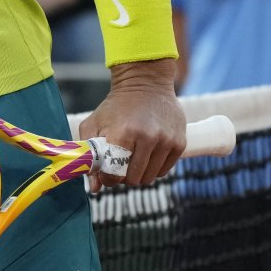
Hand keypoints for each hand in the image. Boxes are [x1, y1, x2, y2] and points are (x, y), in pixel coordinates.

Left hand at [78, 59, 185, 190]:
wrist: (145, 83)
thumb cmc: (116, 106)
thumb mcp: (94, 123)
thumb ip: (90, 154)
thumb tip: (95, 188)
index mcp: (123, 132)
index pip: (115, 173)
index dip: (108, 177)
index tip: (106, 172)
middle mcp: (148, 138)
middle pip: (134, 179)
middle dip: (124, 176)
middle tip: (119, 164)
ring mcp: (166, 141)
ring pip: (150, 177)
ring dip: (139, 174)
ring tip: (132, 159)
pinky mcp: (180, 143)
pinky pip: (164, 171)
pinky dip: (154, 169)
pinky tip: (146, 156)